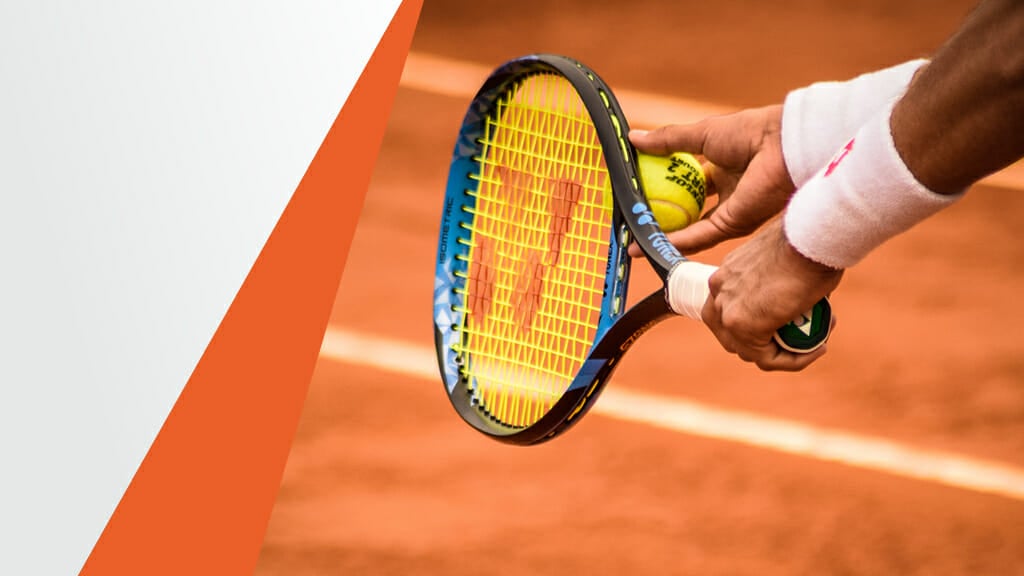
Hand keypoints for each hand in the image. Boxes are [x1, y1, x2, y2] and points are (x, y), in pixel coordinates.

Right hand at [628, 105, 795, 255]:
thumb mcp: (700, 134)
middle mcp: (726, 193)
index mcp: (721, 168)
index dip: (661, 187)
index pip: (685, 183)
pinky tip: (650, 244)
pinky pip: (698, 236)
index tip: (636, 192)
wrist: (780, 146)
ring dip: (662, 236)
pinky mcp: (732, 225)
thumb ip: (667, 140)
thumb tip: (633, 139)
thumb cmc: (748, 132)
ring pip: (689, 229)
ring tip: (633, 242)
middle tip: (632, 221)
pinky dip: (674, 241)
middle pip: (686, 210)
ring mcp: (729, 211)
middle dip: (660, 218)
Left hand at [702, 218, 842, 370]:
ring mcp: (726, 309)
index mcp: (726, 274)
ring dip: (784, 354)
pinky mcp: (741, 325)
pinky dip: (793, 360)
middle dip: (765, 344)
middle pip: (732, 335)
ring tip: (816, 342)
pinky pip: (767, 358)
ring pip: (750, 351)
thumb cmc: (808, 241)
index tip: (790, 324)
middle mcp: (718, 291)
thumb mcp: (786, 260)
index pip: (729, 311)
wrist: (810, 236)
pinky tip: (818, 348)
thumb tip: (797, 298)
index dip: (757, 325)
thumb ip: (780, 281)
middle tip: (800, 339)